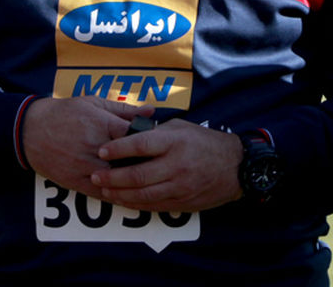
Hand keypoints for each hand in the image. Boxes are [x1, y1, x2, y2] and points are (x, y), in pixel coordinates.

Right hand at [21, 96, 151, 197]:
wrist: (29, 130)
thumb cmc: (63, 113)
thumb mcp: (92, 103)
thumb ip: (123, 110)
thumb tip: (150, 112)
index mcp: (101, 124)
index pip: (137, 137)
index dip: (151, 143)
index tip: (157, 145)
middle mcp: (95, 147)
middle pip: (132, 162)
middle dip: (146, 164)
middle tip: (159, 167)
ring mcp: (86, 167)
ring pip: (119, 182)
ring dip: (134, 183)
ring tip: (148, 182)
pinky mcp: (77, 182)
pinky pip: (104, 194)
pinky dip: (118, 195)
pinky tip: (129, 194)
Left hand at [90, 119, 242, 212]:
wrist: (237, 167)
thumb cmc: (203, 142)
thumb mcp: (180, 127)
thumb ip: (154, 131)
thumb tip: (127, 132)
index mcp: (174, 142)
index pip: (140, 145)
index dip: (118, 149)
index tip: (101, 151)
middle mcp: (176, 165)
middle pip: (138, 174)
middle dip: (112, 177)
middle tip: (95, 176)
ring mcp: (180, 187)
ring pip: (144, 195)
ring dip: (120, 194)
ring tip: (104, 191)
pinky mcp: (183, 203)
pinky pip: (154, 206)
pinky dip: (136, 204)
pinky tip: (123, 200)